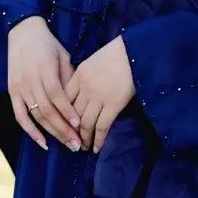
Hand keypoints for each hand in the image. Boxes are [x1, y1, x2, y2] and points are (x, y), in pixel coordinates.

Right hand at [7, 16, 81, 151]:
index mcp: (43, 68)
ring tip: (68, 145)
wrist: (22, 32)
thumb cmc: (48, 44)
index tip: (80, 125)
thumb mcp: (63, 55)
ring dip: (52, 133)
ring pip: (35, 116)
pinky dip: (30, 131)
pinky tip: (43, 143)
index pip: (56, 95)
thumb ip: (69, 78)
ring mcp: (19, 87)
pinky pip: (20, 116)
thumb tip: (79, 103)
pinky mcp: (12, 92)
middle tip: (78, 144)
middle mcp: (29, 80)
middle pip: (46, 110)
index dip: (67, 111)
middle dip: (63, 129)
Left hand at [64, 35, 135, 152]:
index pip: (64, 100)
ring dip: (84, 138)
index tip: (62, 125)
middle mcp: (86, 88)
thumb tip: (80, 95)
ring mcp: (99, 97)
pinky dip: (98, 139)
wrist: (135, 50)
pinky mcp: (114, 104)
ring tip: (83, 147)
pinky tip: (96, 148)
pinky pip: (102, 126)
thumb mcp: (93, 62)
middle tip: (71, 141)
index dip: (62, 115)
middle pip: (72, 114)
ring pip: (85, 124)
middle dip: (70, 131)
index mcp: (79, 76)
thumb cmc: (117, 54)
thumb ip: (84, 78)